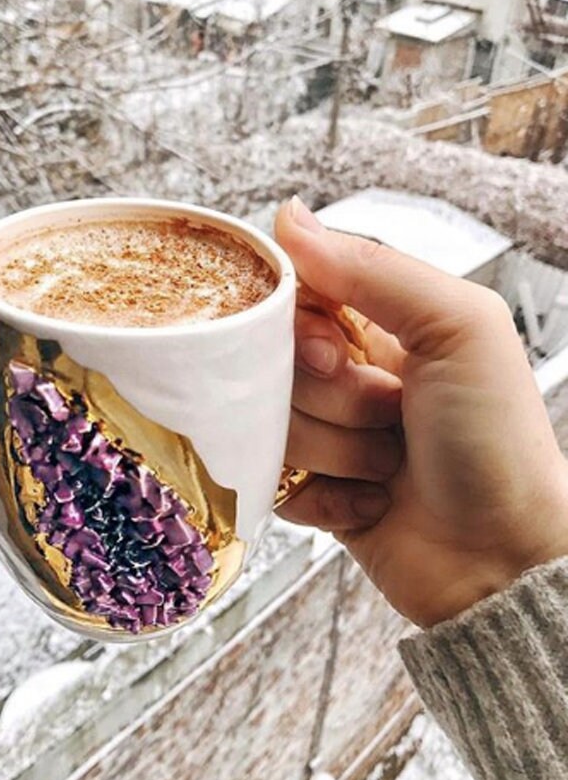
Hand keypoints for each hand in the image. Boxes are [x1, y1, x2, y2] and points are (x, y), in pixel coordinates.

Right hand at [274, 196, 567, 626]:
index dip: (301, 326)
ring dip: (337, 452)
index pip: (297, 298)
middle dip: (332, 398)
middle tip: (387, 415)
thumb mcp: (458, 328)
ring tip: (391, 468)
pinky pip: (275, 484)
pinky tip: (371, 505)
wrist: (503, 560)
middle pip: (276, 366)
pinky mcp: (315, 494)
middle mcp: (350, 378)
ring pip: (275, 427)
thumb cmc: (498, 441)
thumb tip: (289, 219)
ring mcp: (331, 437)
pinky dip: (323, 498)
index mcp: (382, 327)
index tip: (336, 353)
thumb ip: (375, 269)